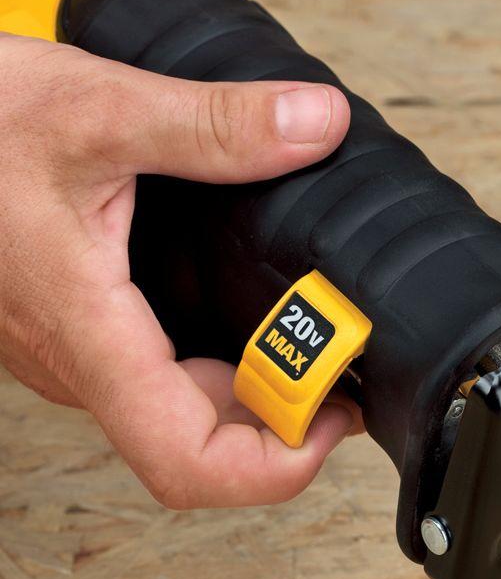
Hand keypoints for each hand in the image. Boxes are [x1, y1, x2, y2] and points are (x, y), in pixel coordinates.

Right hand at [0, 34, 353, 507]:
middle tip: (343, 371)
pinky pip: (160, 384)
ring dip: (256, 402)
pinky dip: (222, 372)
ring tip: (316, 346)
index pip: (187, 463)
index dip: (275, 468)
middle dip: (284, 427)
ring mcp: (78, 355)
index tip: (332, 418)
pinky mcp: (81, 334)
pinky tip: (255, 326)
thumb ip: (213, 126)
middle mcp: (81, 365)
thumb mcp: (97, 110)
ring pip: (181, 418)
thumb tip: (315, 124)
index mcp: (88, 336)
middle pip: (198, 449)